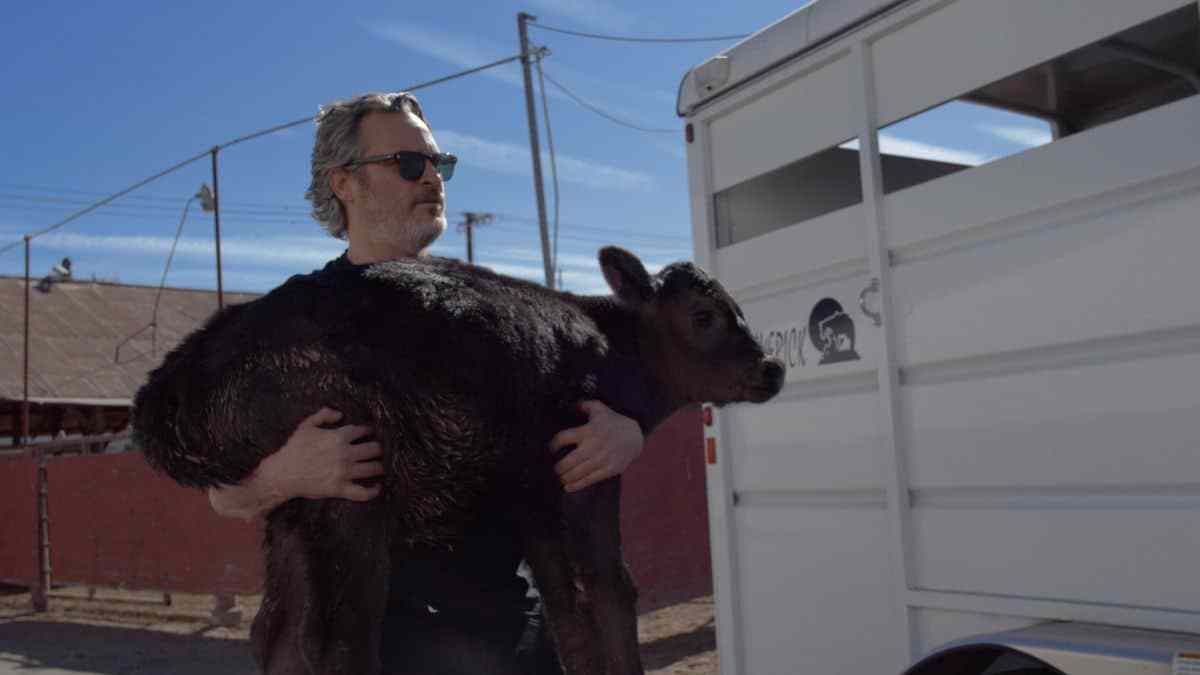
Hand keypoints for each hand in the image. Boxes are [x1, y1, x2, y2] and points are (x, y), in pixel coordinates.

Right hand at [256, 407, 383, 501]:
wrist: (282, 474)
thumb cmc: (294, 449)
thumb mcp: (306, 426)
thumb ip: (323, 415)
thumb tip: (340, 414)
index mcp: (338, 437)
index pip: (363, 431)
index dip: (369, 431)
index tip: (371, 433)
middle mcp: (345, 453)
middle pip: (374, 449)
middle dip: (378, 449)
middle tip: (377, 451)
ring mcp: (344, 472)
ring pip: (373, 468)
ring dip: (379, 466)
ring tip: (380, 466)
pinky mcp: (340, 489)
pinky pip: (363, 492)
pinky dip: (373, 491)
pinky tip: (378, 487)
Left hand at [548, 401, 643, 492]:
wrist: (634, 435)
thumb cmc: (613, 422)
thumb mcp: (599, 409)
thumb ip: (584, 405)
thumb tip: (572, 404)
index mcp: (589, 430)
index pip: (564, 438)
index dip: (554, 444)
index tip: (551, 448)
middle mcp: (595, 445)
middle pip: (570, 460)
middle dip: (559, 467)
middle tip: (555, 468)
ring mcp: (603, 458)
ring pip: (578, 472)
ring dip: (566, 477)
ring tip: (561, 477)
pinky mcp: (610, 469)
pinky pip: (590, 479)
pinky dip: (577, 485)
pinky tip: (568, 487)